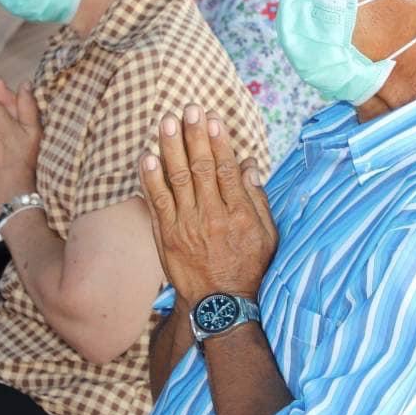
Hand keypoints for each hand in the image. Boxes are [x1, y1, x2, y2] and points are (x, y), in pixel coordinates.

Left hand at [140, 104, 276, 305]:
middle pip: (200, 168)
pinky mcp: (167, 236)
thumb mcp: (267, 236)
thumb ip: (257, 199)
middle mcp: (211, 217)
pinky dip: (151, 179)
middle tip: (188, 109)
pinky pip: (157, 202)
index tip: (213, 119)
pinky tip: (148, 156)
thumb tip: (249, 166)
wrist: (220, 306)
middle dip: (194, 135)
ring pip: (177, 179)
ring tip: (166, 122)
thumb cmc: (249, 267)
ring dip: (170, 148)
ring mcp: (186, 226)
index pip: (227, 170)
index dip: (219, 142)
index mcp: (238, 215)